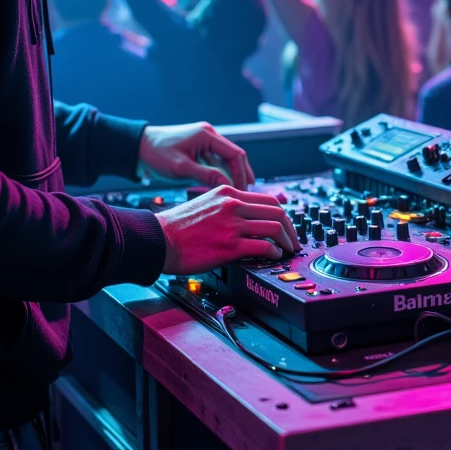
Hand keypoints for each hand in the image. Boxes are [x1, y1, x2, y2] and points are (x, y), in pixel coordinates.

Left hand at [140, 122, 254, 189]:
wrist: (138, 147)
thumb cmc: (157, 155)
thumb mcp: (181, 168)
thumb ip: (206, 175)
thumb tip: (228, 185)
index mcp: (207, 135)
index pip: (235, 154)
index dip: (242, 174)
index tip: (244, 191)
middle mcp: (209, 135)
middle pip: (234, 156)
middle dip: (241, 175)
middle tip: (246, 194)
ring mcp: (204, 141)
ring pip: (226, 159)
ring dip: (232, 174)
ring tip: (238, 193)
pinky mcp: (198, 148)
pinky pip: (216, 161)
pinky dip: (221, 173)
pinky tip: (224, 187)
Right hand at [157, 185, 297, 273]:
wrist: (158, 240)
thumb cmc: (177, 227)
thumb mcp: (205, 204)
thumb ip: (227, 207)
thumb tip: (247, 217)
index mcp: (227, 193)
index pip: (267, 199)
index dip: (282, 214)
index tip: (286, 225)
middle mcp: (232, 205)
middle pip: (277, 211)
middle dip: (290, 228)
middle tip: (293, 240)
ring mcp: (232, 225)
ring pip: (275, 227)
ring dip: (286, 241)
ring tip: (286, 250)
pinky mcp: (230, 245)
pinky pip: (264, 246)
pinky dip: (274, 252)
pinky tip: (272, 256)